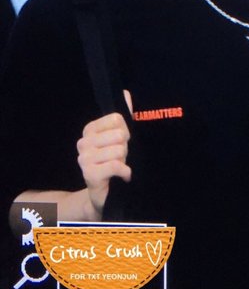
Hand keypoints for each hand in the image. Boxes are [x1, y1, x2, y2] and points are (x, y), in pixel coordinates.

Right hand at [76, 91, 132, 217]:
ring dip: (124, 160)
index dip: (126, 131)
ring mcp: (84, 158)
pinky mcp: (89, 174)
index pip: (117, 118)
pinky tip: (122, 176)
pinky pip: (116, 165)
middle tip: (120, 157)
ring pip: (118, 150)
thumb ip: (124, 116)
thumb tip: (126, 93)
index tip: (121, 142)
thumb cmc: (113, 162)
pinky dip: (125, 172)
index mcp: (90, 130)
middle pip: (119, 134)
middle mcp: (83, 142)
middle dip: (125, 148)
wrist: (106, 195)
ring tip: (118, 166)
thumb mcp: (120, 138)